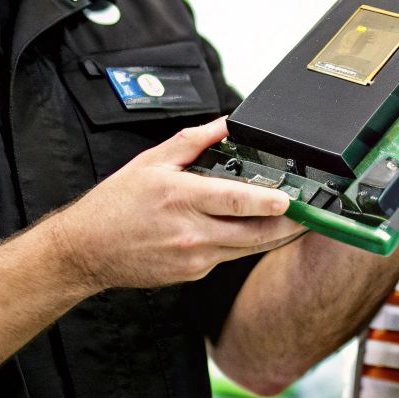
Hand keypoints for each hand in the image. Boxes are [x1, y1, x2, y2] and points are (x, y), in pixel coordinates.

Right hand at [48, 117, 304, 293]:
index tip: (291, 199)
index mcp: (181, 198)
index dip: (268, 202)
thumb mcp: (151, 161)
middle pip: (254, 233)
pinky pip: (229, 257)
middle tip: (312, 213)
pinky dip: (245, 243)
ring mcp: (195, 258)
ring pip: (248, 248)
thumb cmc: (115, 206)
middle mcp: (192, 232)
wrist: (86, 251)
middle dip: (289, 224)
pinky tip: (252, 231)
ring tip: (296, 221)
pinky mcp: (194, 273)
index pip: (235, 201)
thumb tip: (225, 124)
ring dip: (275, 236)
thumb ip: (194, 141)